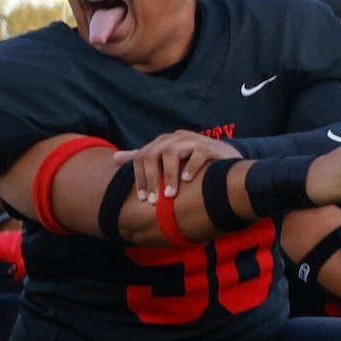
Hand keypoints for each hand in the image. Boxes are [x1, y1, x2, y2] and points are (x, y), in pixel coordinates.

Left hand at [119, 130, 238, 199]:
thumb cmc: (193, 161)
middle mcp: (174, 139)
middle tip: (153, 201)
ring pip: (172, 154)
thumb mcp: (167, 158)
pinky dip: (191, 167)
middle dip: (151, 179)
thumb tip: (115, 158)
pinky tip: (187, 181)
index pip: (142, 157)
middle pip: (153, 155)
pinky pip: (197, 154)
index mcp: (162, 142)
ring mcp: (191, 140)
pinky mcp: (208, 147)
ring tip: (169, 195)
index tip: (143, 199)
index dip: (140, 178)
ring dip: (168, 176)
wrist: (226, 157)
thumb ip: (143, 158)